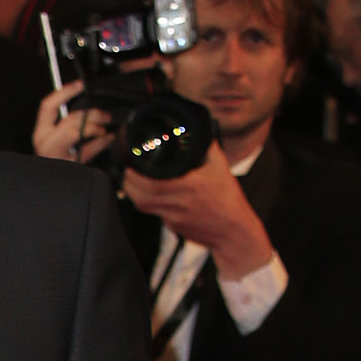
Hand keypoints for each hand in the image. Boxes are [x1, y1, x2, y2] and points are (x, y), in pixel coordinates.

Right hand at [34, 80, 113, 165]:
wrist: (50, 190)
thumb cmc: (54, 164)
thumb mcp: (54, 140)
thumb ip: (63, 123)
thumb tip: (84, 106)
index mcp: (41, 133)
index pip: (48, 106)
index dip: (64, 92)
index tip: (80, 85)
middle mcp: (45, 144)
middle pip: (68, 119)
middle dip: (91, 114)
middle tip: (104, 114)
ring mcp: (56, 156)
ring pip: (76, 132)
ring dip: (95, 127)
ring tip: (104, 128)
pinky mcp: (70, 168)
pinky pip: (89, 150)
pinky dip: (102, 142)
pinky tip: (108, 139)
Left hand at [133, 141, 273, 277]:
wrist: (233, 230)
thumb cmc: (228, 199)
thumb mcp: (220, 167)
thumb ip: (208, 147)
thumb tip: (201, 130)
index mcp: (189, 186)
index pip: (153, 184)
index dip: (136, 177)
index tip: (131, 167)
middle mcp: (179, 203)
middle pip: (141, 198)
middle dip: (129, 185)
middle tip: (127, 174)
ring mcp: (174, 218)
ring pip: (144, 208)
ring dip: (134, 195)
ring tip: (133, 183)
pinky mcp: (174, 227)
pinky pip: (155, 214)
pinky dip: (149, 204)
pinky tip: (150, 196)